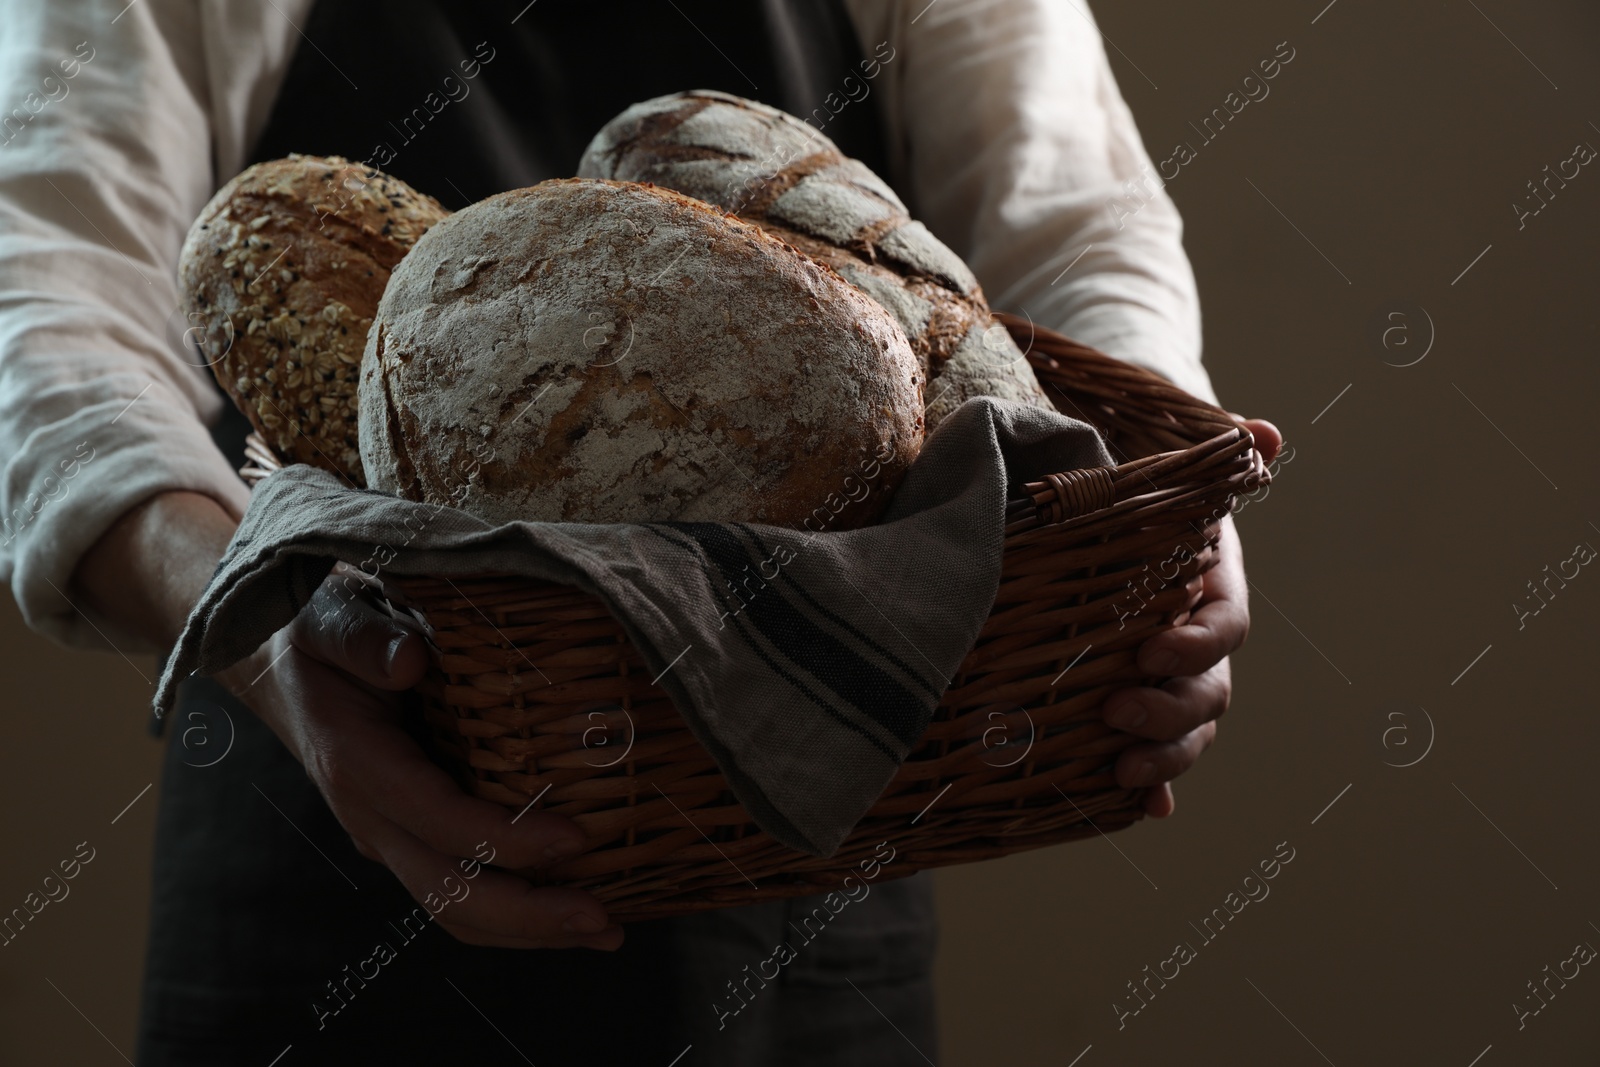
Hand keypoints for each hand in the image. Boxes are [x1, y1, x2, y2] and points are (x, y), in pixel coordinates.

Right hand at [218, 569, 623, 950]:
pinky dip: (518, 914)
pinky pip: (461, 892)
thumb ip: (363, 638)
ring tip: (607, 933)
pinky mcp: (411, 840)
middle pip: (447, 891)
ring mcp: (389, 837)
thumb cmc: (316, 632)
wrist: (280, 667)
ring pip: (455, 908)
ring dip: (531, 930)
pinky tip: (574, 915)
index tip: (576, 838)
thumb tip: (410, 660)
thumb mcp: (328, 617)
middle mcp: (370, 816)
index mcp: (357, 762)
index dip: (505, 839)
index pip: (436, 818)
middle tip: (605, 921)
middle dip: (528, 914)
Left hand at [1103, 417, 1280, 817]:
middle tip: (1116, 713)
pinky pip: (1154, 752)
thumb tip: (1264, 434)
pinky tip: (1140, 811)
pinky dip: (1153, 787)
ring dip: (1162, 758)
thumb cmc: (1146, 497)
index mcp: (1214, 592)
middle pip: (1207, 694)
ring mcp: (1173, 680)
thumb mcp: (1173, 473)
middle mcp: (1200, 644)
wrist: (1112, 519)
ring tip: (1118, 774)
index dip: (1196, 645)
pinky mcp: (1137, 702)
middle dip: (1169, 712)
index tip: (1152, 650)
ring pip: (1186, 731)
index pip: (1223, 628)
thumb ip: (1218, 456)